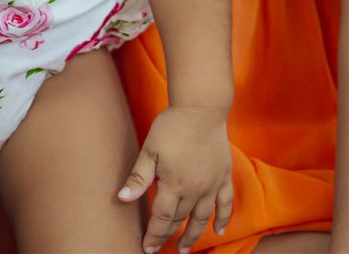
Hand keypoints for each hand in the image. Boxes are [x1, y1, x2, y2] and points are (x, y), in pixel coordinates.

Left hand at [118, 105, 233, 253]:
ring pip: (202, 217)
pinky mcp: (224, 176)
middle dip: (169, 235)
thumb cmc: (171, 127)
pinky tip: (220, 231)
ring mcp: (212, 184)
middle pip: (180, 219)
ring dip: (194, 235)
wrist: (200, 109)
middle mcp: (195, 189)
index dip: (154, 235)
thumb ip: (138, 178)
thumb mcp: (149, 150)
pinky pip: (226, 203)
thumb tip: (122, 199)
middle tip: (161, 247)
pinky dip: (224, 219)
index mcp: (174, 184)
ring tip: (185, 248)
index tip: (147, 248)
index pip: (162, 218)